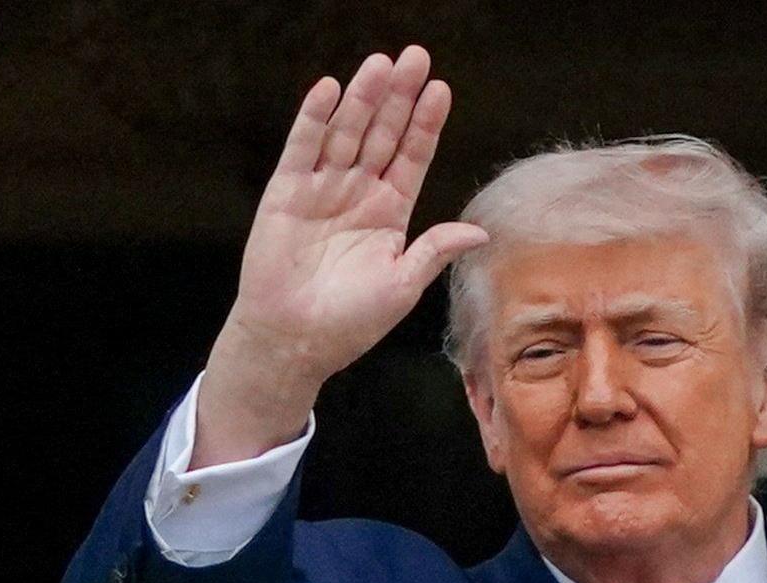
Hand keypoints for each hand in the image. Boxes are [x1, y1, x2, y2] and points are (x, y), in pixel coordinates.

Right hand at [194, 47, 487, 466]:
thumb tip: (480, 231)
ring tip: (381, 64)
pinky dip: (313, 118)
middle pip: (383, 133)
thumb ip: (435, 251)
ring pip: (346, 132)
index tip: (441, 90)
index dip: (426, 123)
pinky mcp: (286, 192)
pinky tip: (329, 89)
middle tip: (416, 57)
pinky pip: (302, 148)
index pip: (412, 156)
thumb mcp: (402, 286)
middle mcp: (358, 193)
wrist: (293, 341)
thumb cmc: (349, 323)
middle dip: (399, 96)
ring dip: (363, 98)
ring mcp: (322, 188)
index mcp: (390, 212)